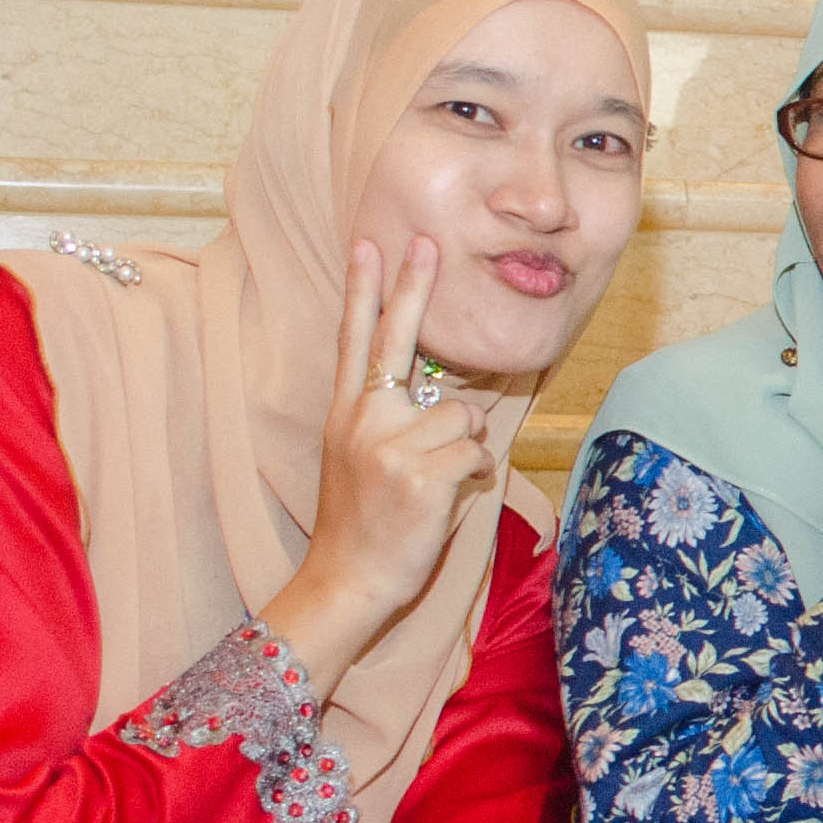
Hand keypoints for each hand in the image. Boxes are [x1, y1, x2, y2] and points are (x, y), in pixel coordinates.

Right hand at [261, 238, 501, 691]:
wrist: (346, 581)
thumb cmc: (361, 523)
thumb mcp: (354, 459)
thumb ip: (384, 419)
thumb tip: (438, 393)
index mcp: (346, 413)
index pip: (354, 339)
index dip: (365, 289)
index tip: (371, 243)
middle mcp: (364, 420)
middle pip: (398, 339)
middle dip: (415, 286)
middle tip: (427, 241)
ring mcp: (390, 446)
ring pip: (464, 414)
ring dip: (467, 447)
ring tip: (437, 480)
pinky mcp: (421, 475)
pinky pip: (477, 452)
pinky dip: (476, 474)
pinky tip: (448, 496)